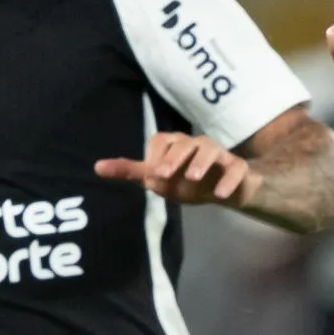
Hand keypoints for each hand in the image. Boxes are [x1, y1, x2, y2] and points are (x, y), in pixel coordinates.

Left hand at [96, 131, 262, 207]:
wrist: (225, 189)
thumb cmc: (187, 180)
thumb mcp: (158, 178)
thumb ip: (131, 172)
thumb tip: (97, 167)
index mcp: (176, 144)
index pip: (162, 140)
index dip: (156, 154)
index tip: (152, 171)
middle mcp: (196, 144)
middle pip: (186, 142)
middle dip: (175, 158)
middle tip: (164, 175)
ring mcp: (218, 155)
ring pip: (211, 150)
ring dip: (201, 163)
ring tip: (193, 179)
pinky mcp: (236, 168)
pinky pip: (235, 169)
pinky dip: (229, 180)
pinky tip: (220, 195)